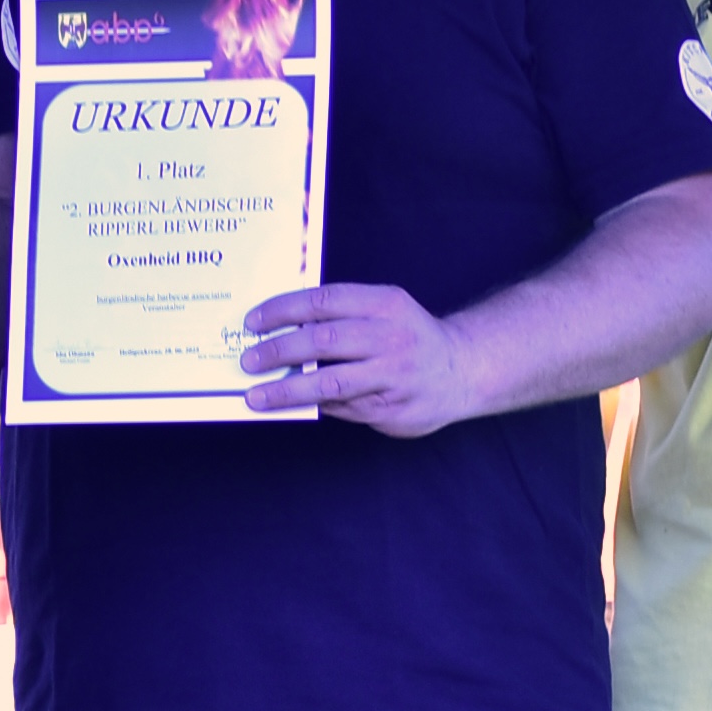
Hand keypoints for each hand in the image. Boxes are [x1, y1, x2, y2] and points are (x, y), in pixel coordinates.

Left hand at [241, 282, 482, 433]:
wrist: (463, 370)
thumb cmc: (407, 337)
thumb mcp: (384, 311)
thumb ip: (341, 315)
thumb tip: (281, 328)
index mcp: (385, 305)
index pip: (324, 301)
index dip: (283, 310)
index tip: (252, 323)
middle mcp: (392, 338)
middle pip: (324, 341)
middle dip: (279, 351)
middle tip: (248, 360)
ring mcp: (395, 376)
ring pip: (331, 383)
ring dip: (288, 390)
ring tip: (257, 396)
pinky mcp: (395, 409)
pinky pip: (345, 408)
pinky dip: (317, 405)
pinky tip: (295, 405)